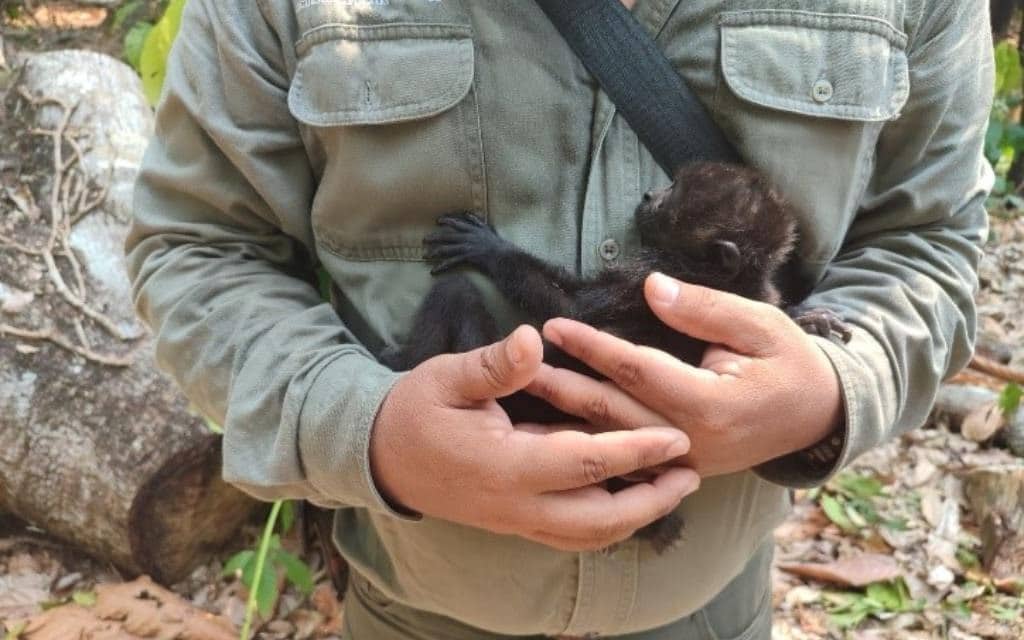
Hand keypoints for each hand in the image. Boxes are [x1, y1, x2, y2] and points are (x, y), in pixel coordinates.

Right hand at [369, 325, 700, 550]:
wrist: (381, 458)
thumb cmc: (415, 411)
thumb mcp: (447, 376)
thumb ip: (495, 364)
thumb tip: (534, 339)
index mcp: (505, 466)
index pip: (586, 462)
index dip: (636, 450)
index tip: (677, 436)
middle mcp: (516, 505)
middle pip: (599, 519)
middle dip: (651, 500)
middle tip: (691, 473)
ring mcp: (515, 521)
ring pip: (588, 536)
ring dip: (634, 517)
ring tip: (671, 490)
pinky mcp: (513, 524)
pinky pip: (570, 536)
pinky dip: (606, 525)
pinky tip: (627, 502)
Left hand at [527, 273, 842, 476]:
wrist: (817, 417)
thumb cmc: (791, 363)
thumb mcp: (760, 324)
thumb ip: (704, 309)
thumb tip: (652, 287)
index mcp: (709, 405)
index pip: (636, 370)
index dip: (592, 346)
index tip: (554, 325)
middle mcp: (689, 442)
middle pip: (610, 413)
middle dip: (560, 386)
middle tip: (514, 365)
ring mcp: (682, 462)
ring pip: (611, 440)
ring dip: (563, 417)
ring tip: (521, 395)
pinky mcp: (678, 469)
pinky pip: (624, 458)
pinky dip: (587, 442)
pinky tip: (553, 430)